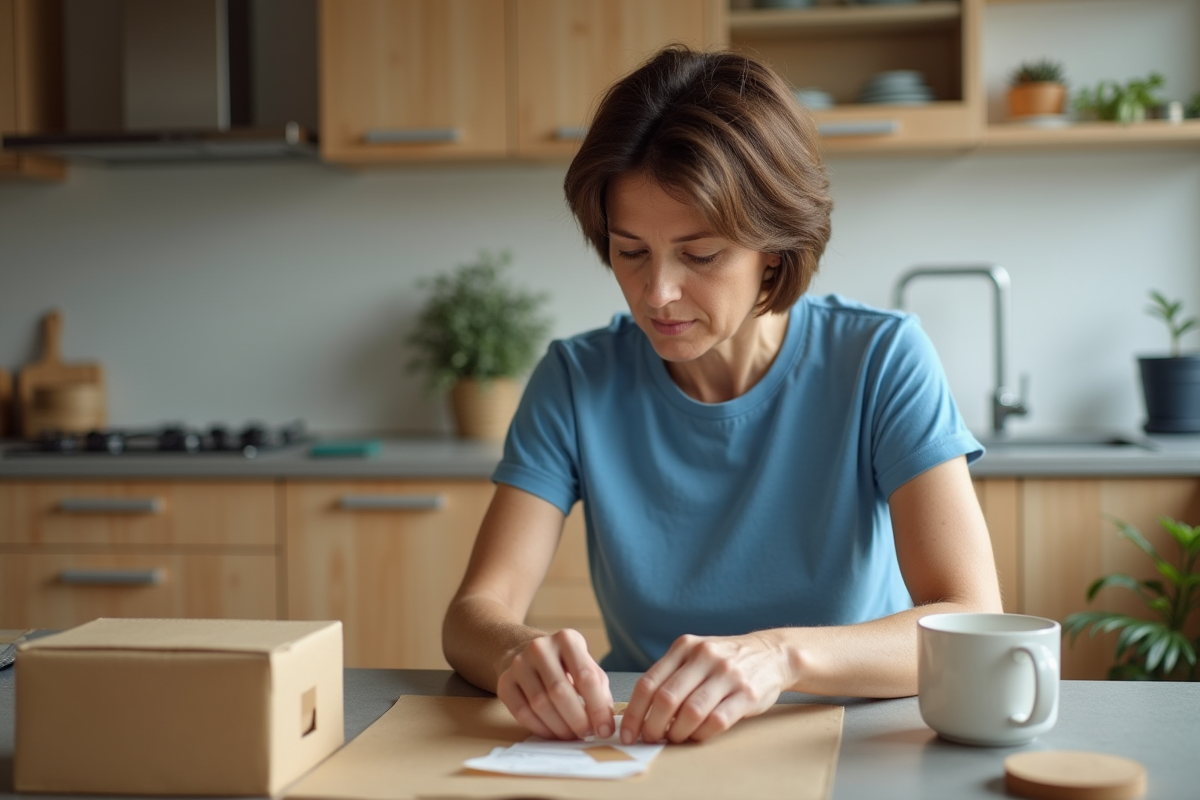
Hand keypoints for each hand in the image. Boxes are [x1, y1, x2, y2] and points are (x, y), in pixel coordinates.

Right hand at [496, 628, 614, 739]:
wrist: (524, 650)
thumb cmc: (563, 663)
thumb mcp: (585, 665)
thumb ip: (598, 689)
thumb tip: (605, 721)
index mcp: (567, 639)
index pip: (586, 676)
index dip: (597, 708)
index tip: (605, 729)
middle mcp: (540, 647)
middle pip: (559, 691)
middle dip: (577, 720)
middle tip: (587, 735)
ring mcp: (518, 663)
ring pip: (539, 704)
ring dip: (559, 727)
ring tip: (571, 735)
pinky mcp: (504, 681)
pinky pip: (521, 712)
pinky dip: (540, 728)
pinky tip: (552, 733)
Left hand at [620, 632, 790, 743]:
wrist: (771, 653)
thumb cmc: (724, 660)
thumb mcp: (695, 654)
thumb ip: (671, 675)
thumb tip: (641, 712)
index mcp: (684, 647)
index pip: (648, 683)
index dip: (634, 713)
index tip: (628, 733)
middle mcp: (704, 656)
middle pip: (667, 699)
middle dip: (653, 726)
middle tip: (650, 739)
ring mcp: (727, 674)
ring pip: (691, 712)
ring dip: (677, 732)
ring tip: (674, 738)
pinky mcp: (747, 693)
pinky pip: (717, 721)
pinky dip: (702, 734)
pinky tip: (697, 735)